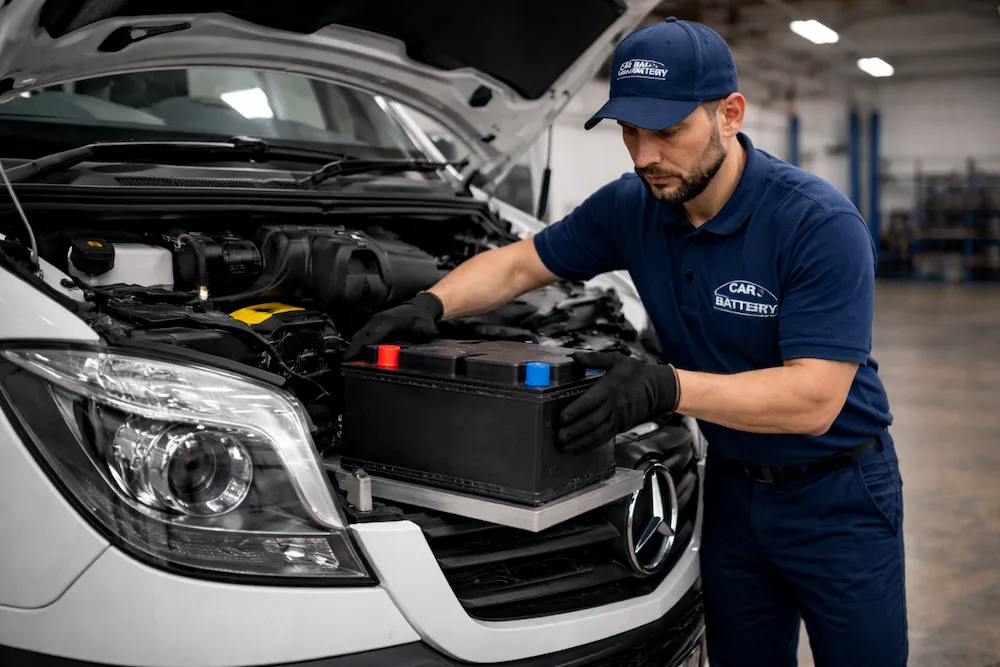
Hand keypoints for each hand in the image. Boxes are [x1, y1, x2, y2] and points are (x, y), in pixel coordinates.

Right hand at [344, 292, 443, 360]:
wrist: (420, 306)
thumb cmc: (421, 317)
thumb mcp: (424, 325)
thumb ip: (422, 331)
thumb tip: (419, 335)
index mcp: (387, 321)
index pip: (369, 336)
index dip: (358, 348)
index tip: (349, 358)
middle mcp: (378, 320)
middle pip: (360, 336)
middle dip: (351, 350)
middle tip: (345, 363)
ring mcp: (375, 320)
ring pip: (360, 335)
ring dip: (354, 346)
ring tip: (349, 360)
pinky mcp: (375, 322)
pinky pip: (363, 333)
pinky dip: (358, 343)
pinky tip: (358, 352)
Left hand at [558, 351, 680, 452]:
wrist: (656, 388)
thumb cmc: (634, 372)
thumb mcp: (617, 359)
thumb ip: (595, 358)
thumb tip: (574, 355)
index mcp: (610, 388)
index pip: (591, 401)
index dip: (576, 410)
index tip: (562, 417)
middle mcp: (613, 406)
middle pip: (593, 421)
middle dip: (575, 430)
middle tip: (559, 436)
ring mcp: (617, 418)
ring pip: (597, 433)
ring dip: (580, 441)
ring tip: (564, 447)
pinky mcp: (620, 426)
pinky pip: (604, 438)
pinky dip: (591, 445)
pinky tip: (578, 449)